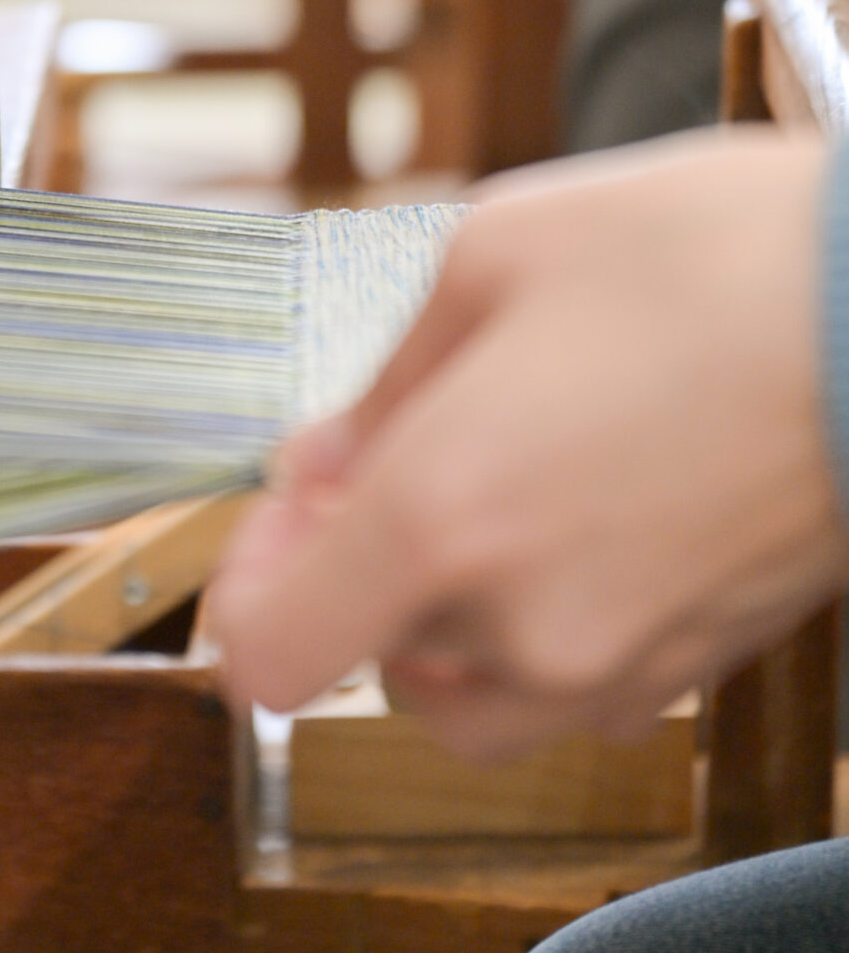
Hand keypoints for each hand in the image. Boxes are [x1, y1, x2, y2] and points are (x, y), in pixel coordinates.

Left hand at [207, 130, 848, 759]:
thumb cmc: (706, 255)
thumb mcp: (498, 253)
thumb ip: (388, 381)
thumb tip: (325, 466)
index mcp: (442, 521)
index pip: (272, 658)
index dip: (247, 591)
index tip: (282, 513)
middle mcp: (524, 625)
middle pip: (374, 672)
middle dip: (359, 578)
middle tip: (387, 466)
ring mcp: (625, 664)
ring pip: (479, 699)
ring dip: (450, 616)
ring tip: (490, 483)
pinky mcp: (703, 665)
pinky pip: (578, 684)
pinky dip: (545, 623)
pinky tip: (578, 505)